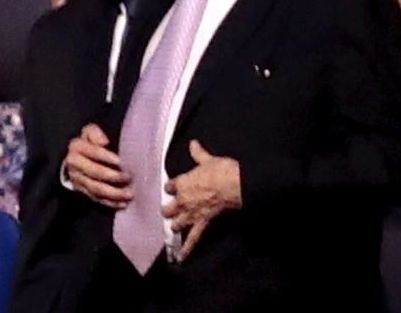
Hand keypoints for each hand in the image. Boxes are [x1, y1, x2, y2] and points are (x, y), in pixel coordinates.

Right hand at [64, 124, 130, 208]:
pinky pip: (97, 199)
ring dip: (115, 193)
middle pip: (95, 173)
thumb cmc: (89, 143)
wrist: (75, 157)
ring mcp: (78, 180)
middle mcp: (75, 165)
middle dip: (114, 177)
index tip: (121, 161)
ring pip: (96, 189)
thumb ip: (95, 133)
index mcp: (77, 148)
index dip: (107, 157)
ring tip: (130, 194)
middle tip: (129, 177)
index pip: (93, 153)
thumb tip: (104, 142)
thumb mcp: (90, 132)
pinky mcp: (83, 192)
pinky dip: (111, 202)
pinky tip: (123, 203)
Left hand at [162, 141, 241, 260]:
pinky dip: (187, 248)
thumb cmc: (220, 170)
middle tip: (168, 210)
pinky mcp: (201, 222)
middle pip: (168, 208)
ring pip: (176, 223)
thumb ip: (198, 153)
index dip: (172, 187)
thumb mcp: (207, 160)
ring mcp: (191, 213)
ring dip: (175, 225)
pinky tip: (181, 257)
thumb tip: (192, 143)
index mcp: (182, 183)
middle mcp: (182, 200)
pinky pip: (193, 238)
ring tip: (174, 228)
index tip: (172, 187)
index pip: (170, 186)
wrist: (232, 184)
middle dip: (168, 209)